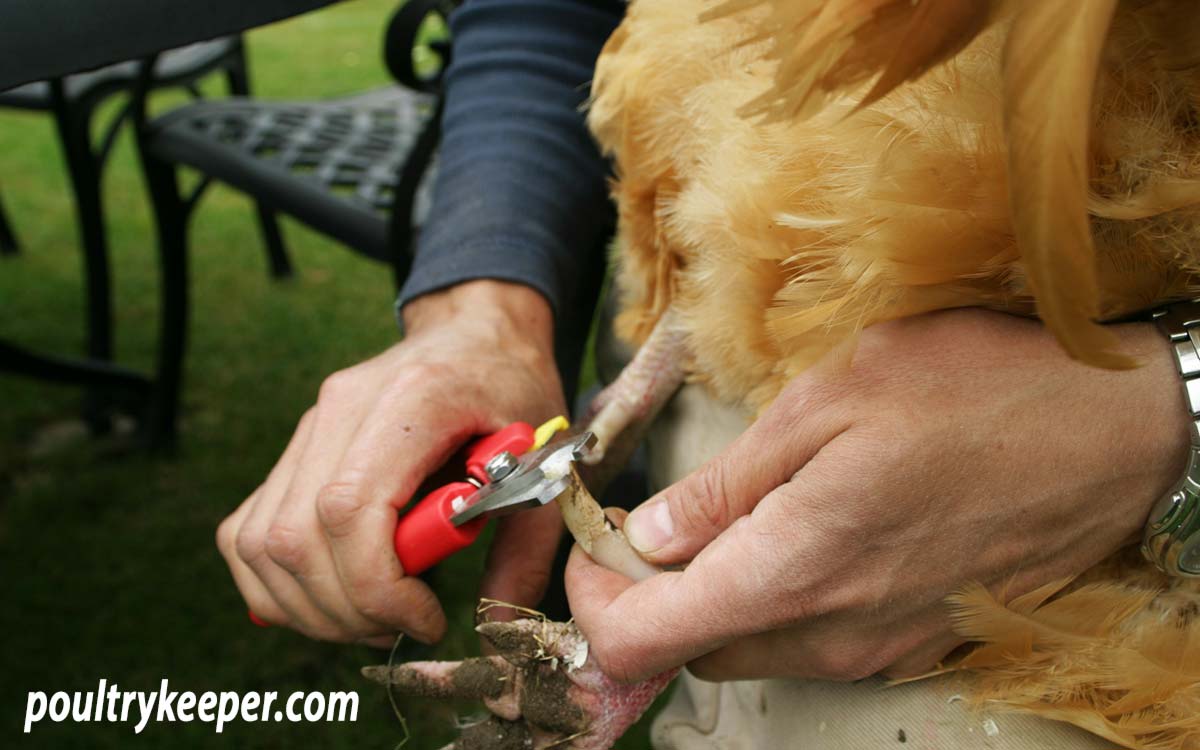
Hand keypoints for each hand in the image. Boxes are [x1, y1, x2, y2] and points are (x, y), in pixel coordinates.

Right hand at [217, 280, 566, 645]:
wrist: (476, 333)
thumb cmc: (513, 390)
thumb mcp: (545, 465)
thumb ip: (526, 548)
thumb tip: (494, 624)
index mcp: (413, 400)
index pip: (349, 508)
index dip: (376, 585)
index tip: (424, 616)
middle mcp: (342, 408)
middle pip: (296, 537)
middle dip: (344, 610)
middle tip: (399, 627)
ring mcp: (309, 425)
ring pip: (259, 541)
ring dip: (307, 606)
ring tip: (369, 618)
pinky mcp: (295, 445)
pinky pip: (249, 528)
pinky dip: (276, 580)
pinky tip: (332, 595)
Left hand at [566, 308, 1189, 681]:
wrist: (1115, 429)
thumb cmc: (977, 391)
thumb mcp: (829, 401)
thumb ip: (729, 484)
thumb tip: (650, 536)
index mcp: (793, 568)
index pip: (641, 638)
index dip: (592, 597)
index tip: (593, 542)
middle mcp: (830, 631)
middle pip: (689, 648)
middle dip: (646, 592)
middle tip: (648, 521)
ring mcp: (877, 647)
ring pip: (747, 649)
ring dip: (710, 597)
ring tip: (722, 519)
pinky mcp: (913, 642)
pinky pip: (811, 643)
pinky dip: (773, 602)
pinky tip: (794, 537)